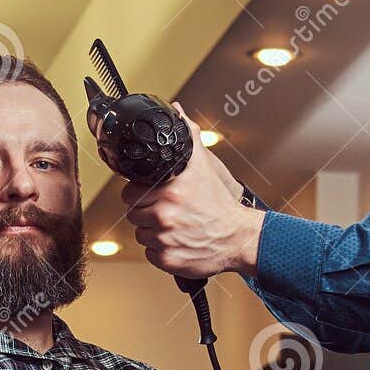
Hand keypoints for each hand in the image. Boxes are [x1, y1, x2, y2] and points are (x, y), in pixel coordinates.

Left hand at [121, 103, 263, 278]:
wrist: (239, 237)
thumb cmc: (219, 203)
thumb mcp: (204, 165)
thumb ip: (188, 135)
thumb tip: (176, 110)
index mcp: (171, 187)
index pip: (130, 191)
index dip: (139, 191)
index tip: (154, 193)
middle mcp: (166, 212)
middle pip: (133, 213)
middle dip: (146, 212)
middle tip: (168, 211)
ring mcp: (166, 238)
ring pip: (140, 234)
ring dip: (153, 232)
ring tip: (175, 226)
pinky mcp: (168, 259)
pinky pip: (150, 254)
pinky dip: (161, 251)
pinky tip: (177, 242)